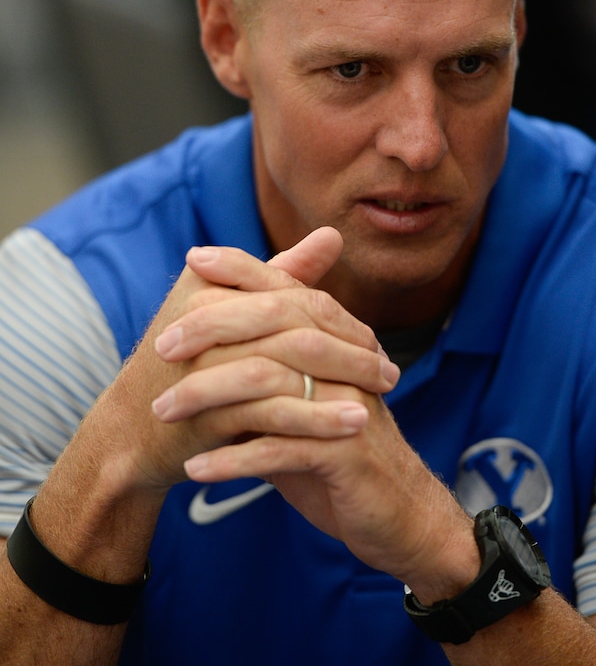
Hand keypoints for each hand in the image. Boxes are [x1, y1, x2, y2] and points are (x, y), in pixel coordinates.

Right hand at [111, 229, 398, 492]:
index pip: (293, 295)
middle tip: (391, 372)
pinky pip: (277, 410)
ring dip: (344, 381)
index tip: (376, 343)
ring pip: (292, 364)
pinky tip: (355, 425)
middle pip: (298, 323)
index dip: (340, 318)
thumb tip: (333, 234)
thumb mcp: (234, 316)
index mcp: (212, 285)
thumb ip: (282, 276)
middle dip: (351, 348)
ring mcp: (208, 360)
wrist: (134, 432)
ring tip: (384, 397)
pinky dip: (320, 418)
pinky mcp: (211, 407)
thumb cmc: (190, 368)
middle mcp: (207, 314)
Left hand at [160, 229, 476, 591]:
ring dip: (209, 396)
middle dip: (212, 330)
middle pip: (275, 324)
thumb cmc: (334, 454)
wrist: (395, 514)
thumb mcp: (298, 404)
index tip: (194, 258)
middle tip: (159, 348)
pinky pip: (280, 450)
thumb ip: (262, 369)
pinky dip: (233, 460)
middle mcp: (345, 364)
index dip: (243, 268)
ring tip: (162, 412)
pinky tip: (195, 469)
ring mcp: (348, 406)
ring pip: (270, 385)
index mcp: (335, 344)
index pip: (288, 289)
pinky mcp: (347, 454)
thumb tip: (208, 338)